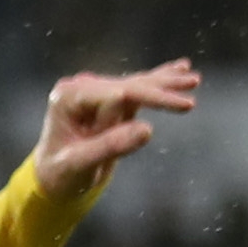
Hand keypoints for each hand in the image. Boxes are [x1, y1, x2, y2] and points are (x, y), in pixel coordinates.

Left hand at [30, 60, 199, 201]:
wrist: (53, 178)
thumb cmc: (60, 175)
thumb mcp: (80, 166)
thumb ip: (110, 147)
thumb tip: (147, 130)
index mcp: (68, 97)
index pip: (117, 94)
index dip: (151, 101)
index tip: (180, 109)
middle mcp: (81, 88)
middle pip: (130, 85)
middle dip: (162, 88)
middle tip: (194, 85)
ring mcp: (94, 91)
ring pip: (137, 85)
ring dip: (166, 82)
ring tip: (193, 79)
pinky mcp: (107, 98)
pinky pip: (138, 89)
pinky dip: (159, 82)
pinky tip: (180, 68)